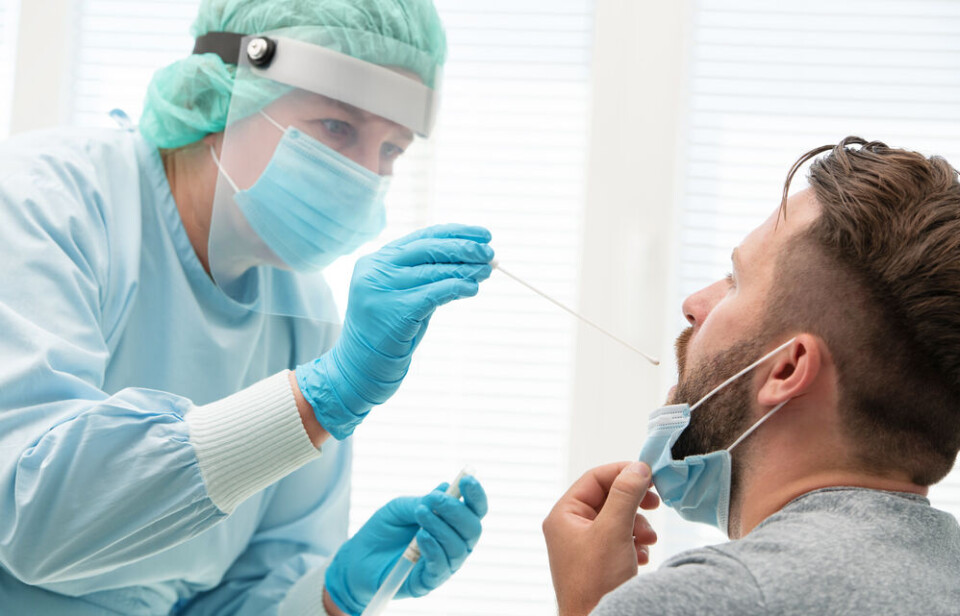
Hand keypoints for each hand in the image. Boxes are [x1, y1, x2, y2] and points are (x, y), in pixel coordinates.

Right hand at [296, 224, 493, 438]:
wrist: (361, 367)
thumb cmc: (390, 331)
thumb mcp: (406, 295)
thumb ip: (429, 276)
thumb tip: (474, 261)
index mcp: (377, 260)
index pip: (423, 236)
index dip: (456, 233)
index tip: (484, 234)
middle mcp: (375, 270)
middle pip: (428, 249)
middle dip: (464, 248)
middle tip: (490, 252)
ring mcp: (380, 289)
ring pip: (433, 271)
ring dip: (465, 269)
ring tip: (487, 271)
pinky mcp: (393, 310)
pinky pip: (433, 293)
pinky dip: (456, 287)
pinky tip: (472, 288)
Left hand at [324, 476, 488, 615]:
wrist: (358, 558)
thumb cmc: (383, 530)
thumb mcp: (400, 508)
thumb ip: (423, 501)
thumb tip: (446, 487)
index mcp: (452, 524)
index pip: (475, 510)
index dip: (475, 495)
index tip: (466, 479)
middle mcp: (454, 544)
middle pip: (473, 529)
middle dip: (457, 511)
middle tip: (435, 499)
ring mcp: (444, 564)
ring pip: (458, 547)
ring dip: (440, 527)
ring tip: (420, 514)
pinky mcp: (430, 582)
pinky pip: (441, 566)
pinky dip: (433, 548)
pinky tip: (420, 536)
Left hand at [542, 461, 659, 615]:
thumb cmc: (596, 582)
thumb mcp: (613, 530)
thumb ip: (625, 495)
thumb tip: (638, 467)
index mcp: (564, 515)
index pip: (595, 479)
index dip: (622, 473)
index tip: (649, 475)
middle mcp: (571, 528)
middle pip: (607, 498)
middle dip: (634, 502)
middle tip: (655, 504)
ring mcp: (584, 546)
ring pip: (616, 520)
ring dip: (637, 525)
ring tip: (648, 540)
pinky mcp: (598, 563)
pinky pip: (619, 540)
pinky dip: (634, 544)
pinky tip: (641, 556)